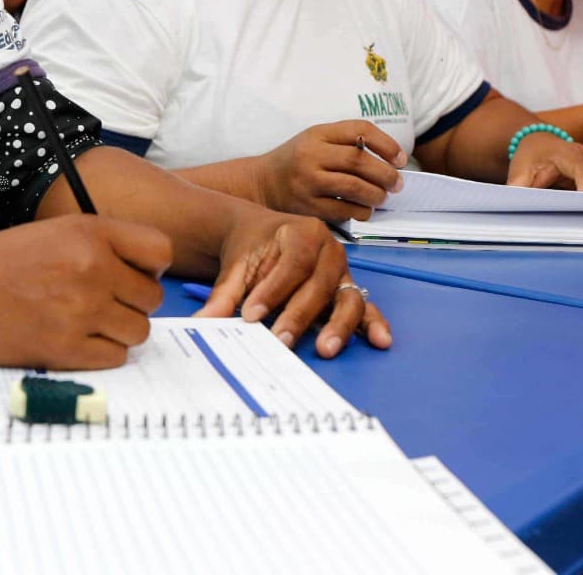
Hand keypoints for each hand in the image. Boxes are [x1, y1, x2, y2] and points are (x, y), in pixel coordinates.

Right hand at [0, 214, 170, 368]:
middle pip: (152, 297)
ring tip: (86, 322)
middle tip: (101, 303)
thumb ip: (101, 244)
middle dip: (132, 303)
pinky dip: (100, 353)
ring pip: (138, 331)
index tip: (132, 274)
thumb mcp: (54, 231)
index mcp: (89, 232)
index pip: (160, 251)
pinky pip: (115, 357)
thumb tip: (146, 273)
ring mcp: (81, 310)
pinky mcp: (67, 348)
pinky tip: (73, 339)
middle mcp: (91, 268)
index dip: (150, 267)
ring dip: (119, 331)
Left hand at [195, 213, 391, 357]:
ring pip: (347, 298)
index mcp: (304, 233)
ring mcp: (343, 272)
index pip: (292, 265)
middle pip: (320, 285)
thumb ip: (224, 294)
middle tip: (280, 340)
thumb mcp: (237, 265)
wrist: (262, 235)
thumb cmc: (253, 247)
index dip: (274, 291)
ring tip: (325, 348)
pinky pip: (364, 307)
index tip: (251, 315)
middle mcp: (330, 251)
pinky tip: (379, 340)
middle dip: (299, 315)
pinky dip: (373, 324)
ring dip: (339, 325)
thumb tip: (203, 320)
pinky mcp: (348, 291)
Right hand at [258, 120, 406, 220]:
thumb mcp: (316, 140)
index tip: (400, 158)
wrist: (262, 183)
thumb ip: (347, 143)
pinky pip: (343, 211)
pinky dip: (361, 211)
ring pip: (353, 187)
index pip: (359, 129)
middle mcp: (311, 155)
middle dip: (386, 174)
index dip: (386, 143)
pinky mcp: (307, 206)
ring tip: (381, 197)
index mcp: (317, 134)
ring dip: (376, 195)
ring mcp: (308, 182)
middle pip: (359, 161)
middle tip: (397, 183)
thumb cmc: (298, 161)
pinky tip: (364, 210)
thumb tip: (391, 160)